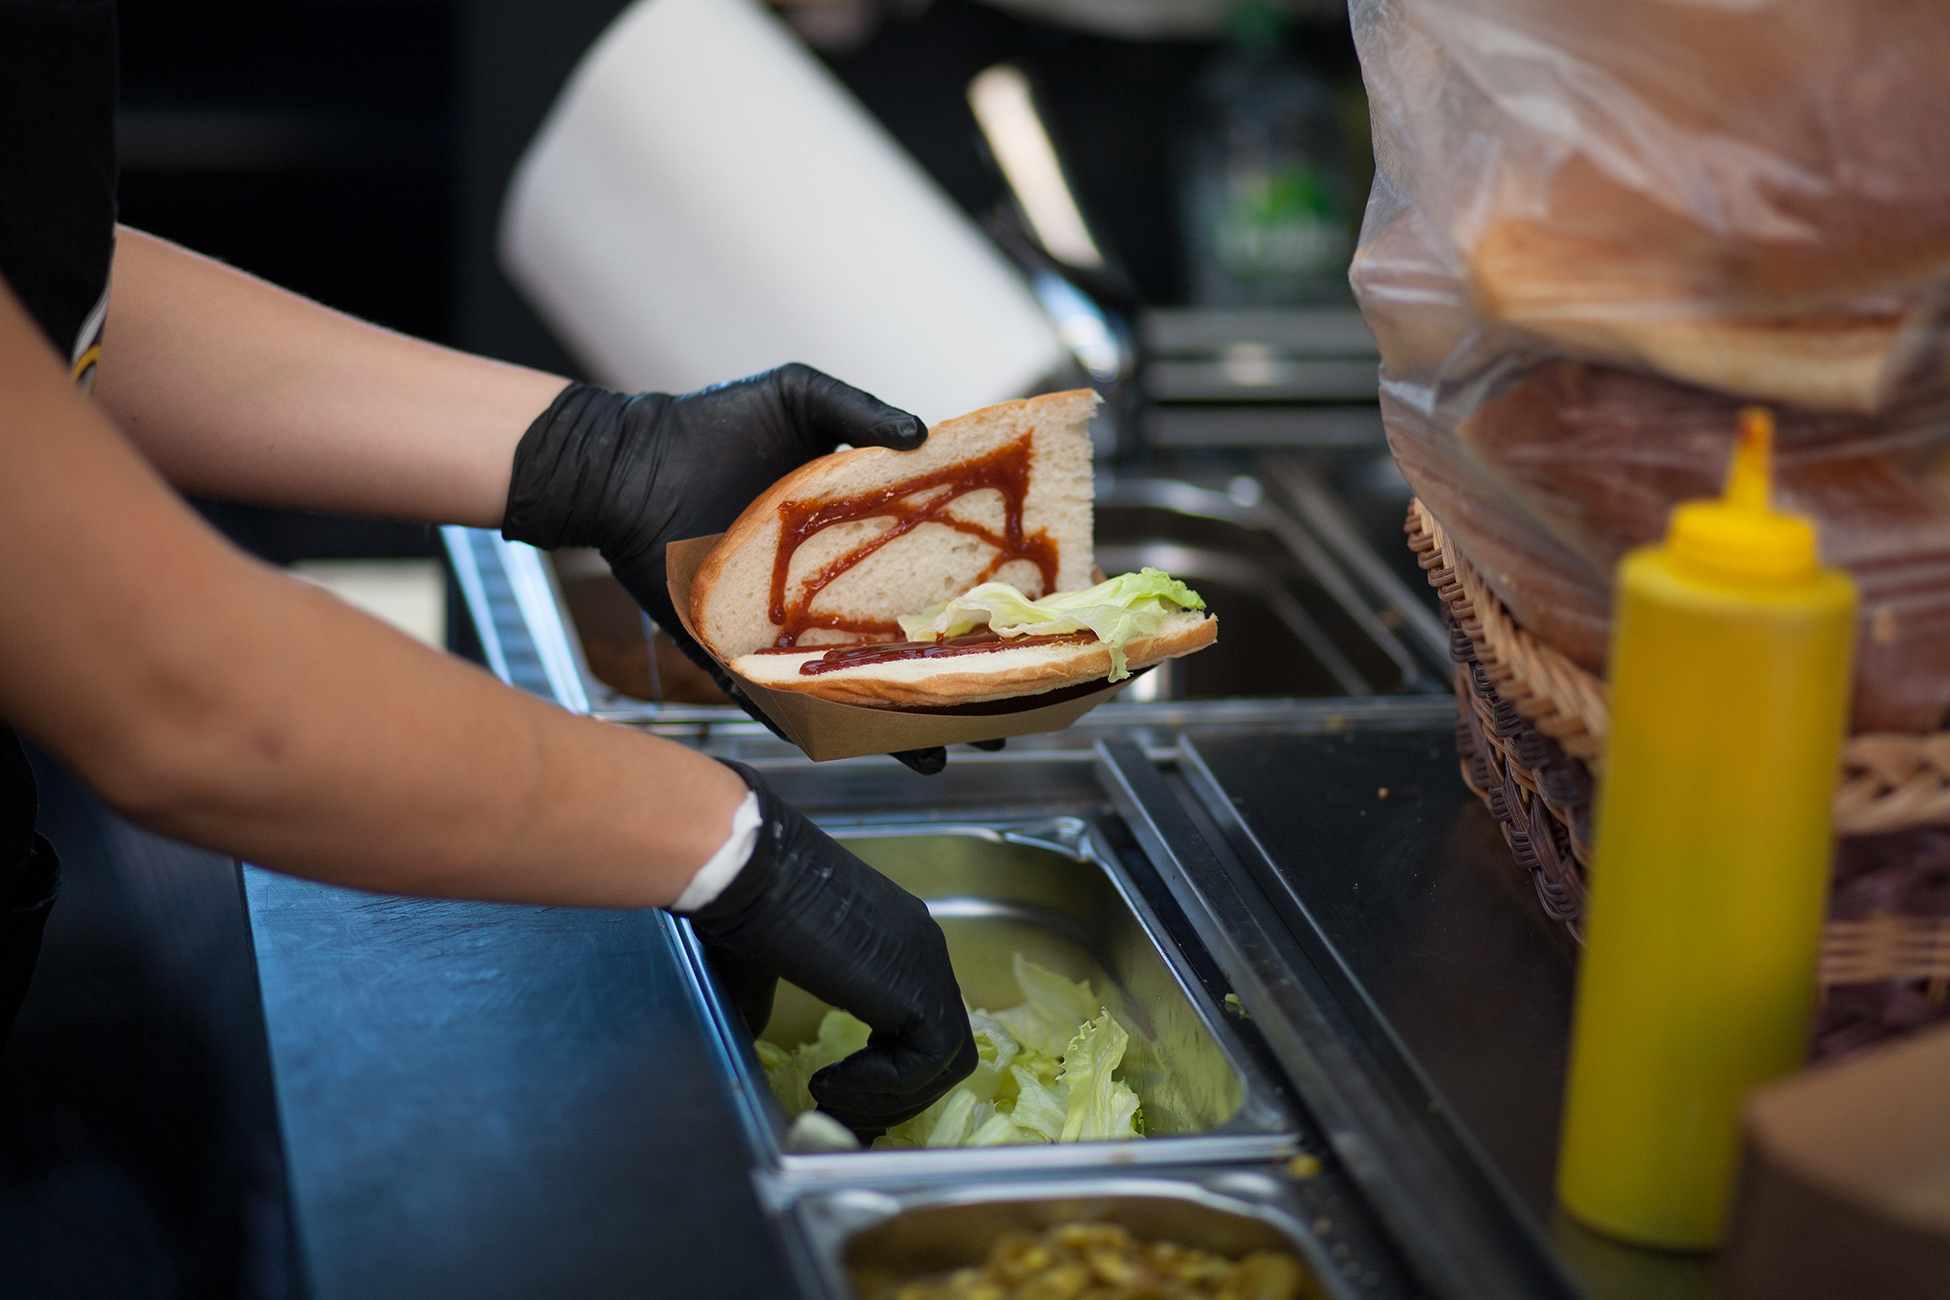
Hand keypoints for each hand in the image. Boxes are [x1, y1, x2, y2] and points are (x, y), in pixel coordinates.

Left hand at [501, 365, 954, 771]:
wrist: (627, 462)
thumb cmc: (709, 424)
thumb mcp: (795, 395)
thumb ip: (857, 410)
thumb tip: (924, 432)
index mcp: (854, 538)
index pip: (926, 579)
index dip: (971, 607)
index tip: (1022, 631)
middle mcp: (826, 590)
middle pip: (899, 646)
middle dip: (947, 683)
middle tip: (999, 716)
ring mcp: (784, 627)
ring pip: (850, 685)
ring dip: (894, 722)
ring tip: (941, 753)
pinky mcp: (735, 651)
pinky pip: (778, 699)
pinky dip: (813, 726)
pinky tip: (856, 750)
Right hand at [684, 763, 976, 1136]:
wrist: (751, 872)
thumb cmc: (747, 905)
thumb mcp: (761, 967)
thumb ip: (770, 1004)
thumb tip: (755, 1040)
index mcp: (896, 938)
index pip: (921, 1017)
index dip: (889, 1068)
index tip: (841, 1090)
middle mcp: (923, 948)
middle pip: (943, 1044)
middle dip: (896, 1093)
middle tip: (842, 1111)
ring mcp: (928, 964)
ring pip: (946, 1059)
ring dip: (890, 1097)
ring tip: (831, 1098)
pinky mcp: (920, 986)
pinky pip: (930, 1061)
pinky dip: (886, 1085)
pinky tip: (834, 1081)